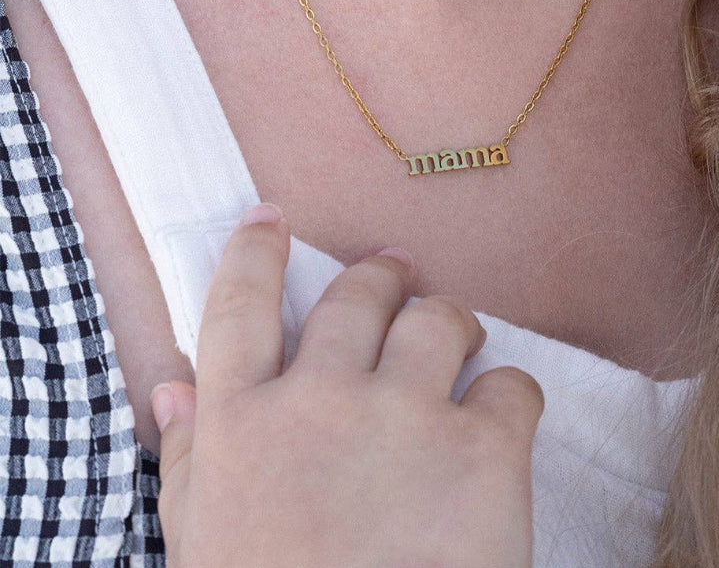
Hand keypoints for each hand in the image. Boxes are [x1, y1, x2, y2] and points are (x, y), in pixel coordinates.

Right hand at [151, 202, 544, 567]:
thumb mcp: (205, 544)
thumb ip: (193, 461)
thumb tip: (171, 390)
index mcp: (244, 424)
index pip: (238, 308)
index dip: (253, 252)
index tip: (271, 219)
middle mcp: (322, 399)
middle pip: (355, 298)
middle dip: (381, 277)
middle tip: (397, 273)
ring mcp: (405, 417)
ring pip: (438, 321)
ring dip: (449, 321)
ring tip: (459, 337)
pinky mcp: (483, 450)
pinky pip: (511, 386)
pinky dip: (510, 395)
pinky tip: (503, 422)